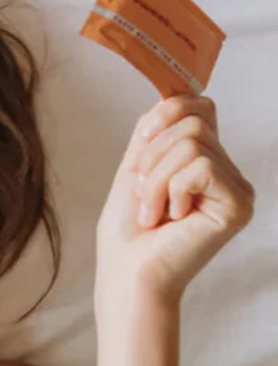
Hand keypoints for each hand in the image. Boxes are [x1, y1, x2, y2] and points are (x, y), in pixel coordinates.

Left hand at [95, 93, 255, 307]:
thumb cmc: (127, 231)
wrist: (127, 273)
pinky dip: (170, 189)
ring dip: (156, 178)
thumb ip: (156, 129)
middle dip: (152, 157)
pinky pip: (201, 166)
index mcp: (205, 162)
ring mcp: (238, 190)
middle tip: (144, 196)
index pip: (201, 107)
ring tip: (152, 212)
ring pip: (193, 143)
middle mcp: (228, 174)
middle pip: (194, 122)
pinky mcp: (239, 205)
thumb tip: (176, 91)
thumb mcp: (136, 167)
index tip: (143, 140)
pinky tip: (171, 218)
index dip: (168, 112)